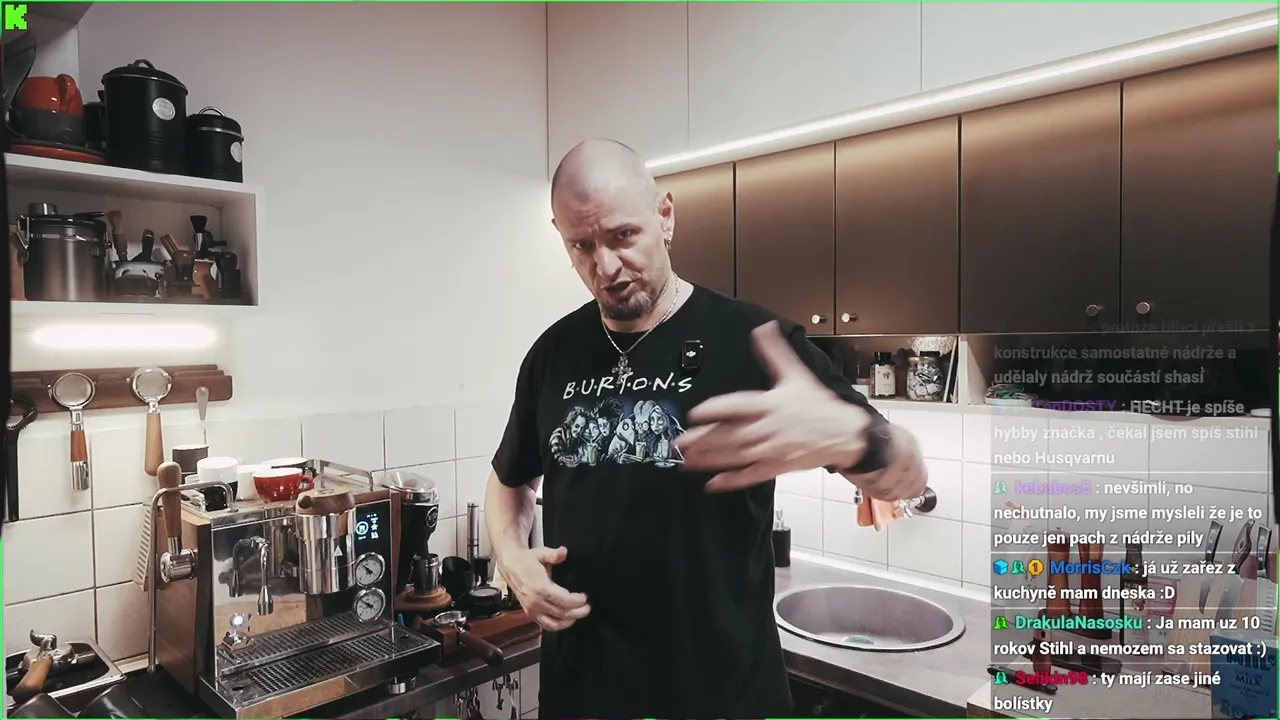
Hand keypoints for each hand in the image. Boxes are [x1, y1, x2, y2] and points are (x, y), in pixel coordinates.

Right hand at [498, 546, 590, 630]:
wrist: (510, 566)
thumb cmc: (526, 560)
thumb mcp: (541, 553)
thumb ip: (554, 554)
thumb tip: (564, 552)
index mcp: (539, 588)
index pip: (563, 600)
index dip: (577, 601)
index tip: (584, 596)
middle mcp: (535, 602)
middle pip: (562, 613)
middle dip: (578, 612)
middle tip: (588, 607)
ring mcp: (532, 609)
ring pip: (554, 623)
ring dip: (569, 621)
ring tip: (579, 614)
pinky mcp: (530, 614)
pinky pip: (546, 626)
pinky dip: (558, 625)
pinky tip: (567, 620)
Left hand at [675, 321, 872, 492]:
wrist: (843, 433)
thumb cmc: (817, 404)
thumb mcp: (796, 374)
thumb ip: (775, 352)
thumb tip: (763, 328)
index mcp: (771, 404)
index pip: (737, 406)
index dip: (715, 409)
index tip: (695, 412)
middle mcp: (769, 428)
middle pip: (730, 435)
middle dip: (703, 439)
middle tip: (679, 442)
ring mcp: (772, 450)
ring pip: (736, 456)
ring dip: (710, 459)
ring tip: (686, 460)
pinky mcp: (776, 467)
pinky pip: (751, 475)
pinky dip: (732, 481)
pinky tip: (713, 483)